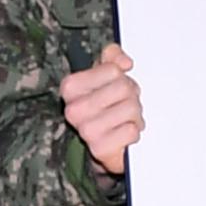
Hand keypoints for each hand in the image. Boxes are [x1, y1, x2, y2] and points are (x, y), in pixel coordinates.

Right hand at [60, 43, 142, 175]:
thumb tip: (124, 62)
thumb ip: (112, 56)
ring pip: (131, 108)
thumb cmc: (104, 106)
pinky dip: (134, 131)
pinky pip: (132, 131)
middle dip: (131, 95)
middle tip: (123, 104)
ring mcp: (86, 131)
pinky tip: (124, 133)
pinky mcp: (100, 149)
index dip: (121, 76)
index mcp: (70, 87)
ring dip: (135, 114)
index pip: (112, 69)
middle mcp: (73, 109)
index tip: (114, 85)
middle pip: (123, 88)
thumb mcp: (105, 75)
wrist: (104, 144)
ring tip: (125, 118)